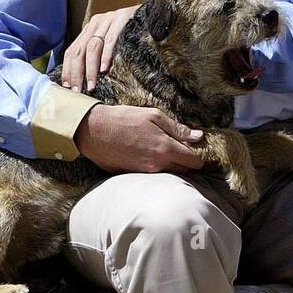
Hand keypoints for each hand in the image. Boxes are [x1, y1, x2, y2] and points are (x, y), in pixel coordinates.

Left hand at [63, 4, 139, 91]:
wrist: (153, 11)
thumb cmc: (133, 30)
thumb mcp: (111, 39)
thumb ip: (99, 51)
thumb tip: (86, 76)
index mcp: (90, 28)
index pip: (72, 50)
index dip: (68, 69)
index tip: (67, 86)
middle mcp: (96, 23)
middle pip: (79, 50)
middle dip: (76, 72)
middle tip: (77, 89)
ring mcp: (109, 19)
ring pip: (92, 47)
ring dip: (90, 69)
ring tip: (91, 85)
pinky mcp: (122, 19)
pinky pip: (111, 39)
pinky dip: (106, 55)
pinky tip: (105, 68)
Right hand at [75, 105, 206, 173]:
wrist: (94, 131)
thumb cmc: (124, 119)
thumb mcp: (154, 116)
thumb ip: (178, 129)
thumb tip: (198, 136)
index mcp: (165, 149)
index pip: (194, 161)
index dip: (198, 155)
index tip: (195, 148)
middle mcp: (157, 165)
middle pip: (184, 170)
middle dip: (185, 160)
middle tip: (179, 147)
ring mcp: (144, 173)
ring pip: (169, 174)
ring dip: (171, 165)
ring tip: (162, 149)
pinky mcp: (133, 176)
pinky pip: (153, 175)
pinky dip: (155, 167)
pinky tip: (147, 154)